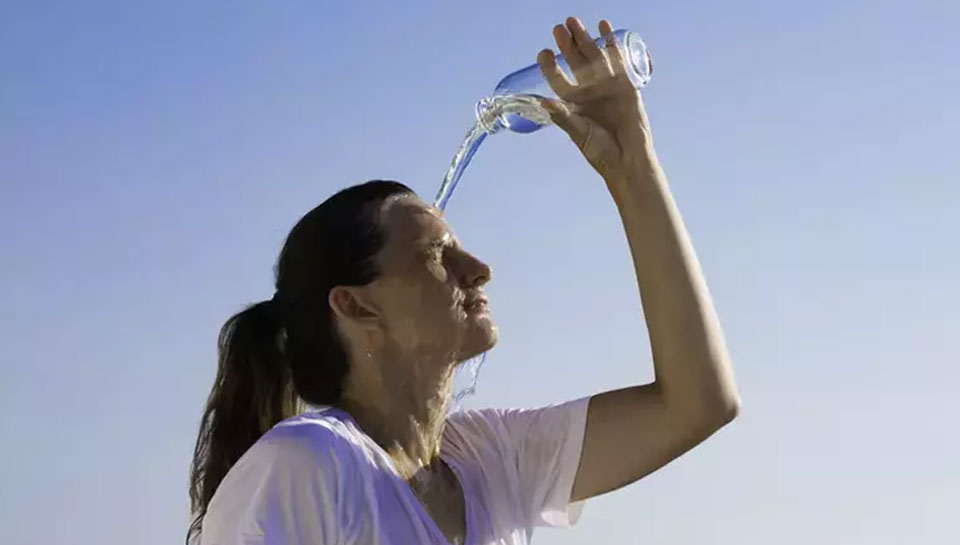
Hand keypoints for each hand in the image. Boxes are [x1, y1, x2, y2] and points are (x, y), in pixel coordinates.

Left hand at [538, 17, 654, 182]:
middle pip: (575, 62)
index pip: (558, 79)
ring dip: (585, 38)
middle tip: (558, 28)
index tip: (544, 54)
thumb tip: (543, 102)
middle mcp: (588, 91)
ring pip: (593, 57)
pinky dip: (611, 42)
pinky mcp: (625, 84)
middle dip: (567, 45)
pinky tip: (603, 26)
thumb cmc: (600, 151)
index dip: (550, 66)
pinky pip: (617, 59)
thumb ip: (563, 117)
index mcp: (573, 103)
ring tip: (574, 22)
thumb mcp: (578, 133)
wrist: (628, 160)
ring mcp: (606, 85)